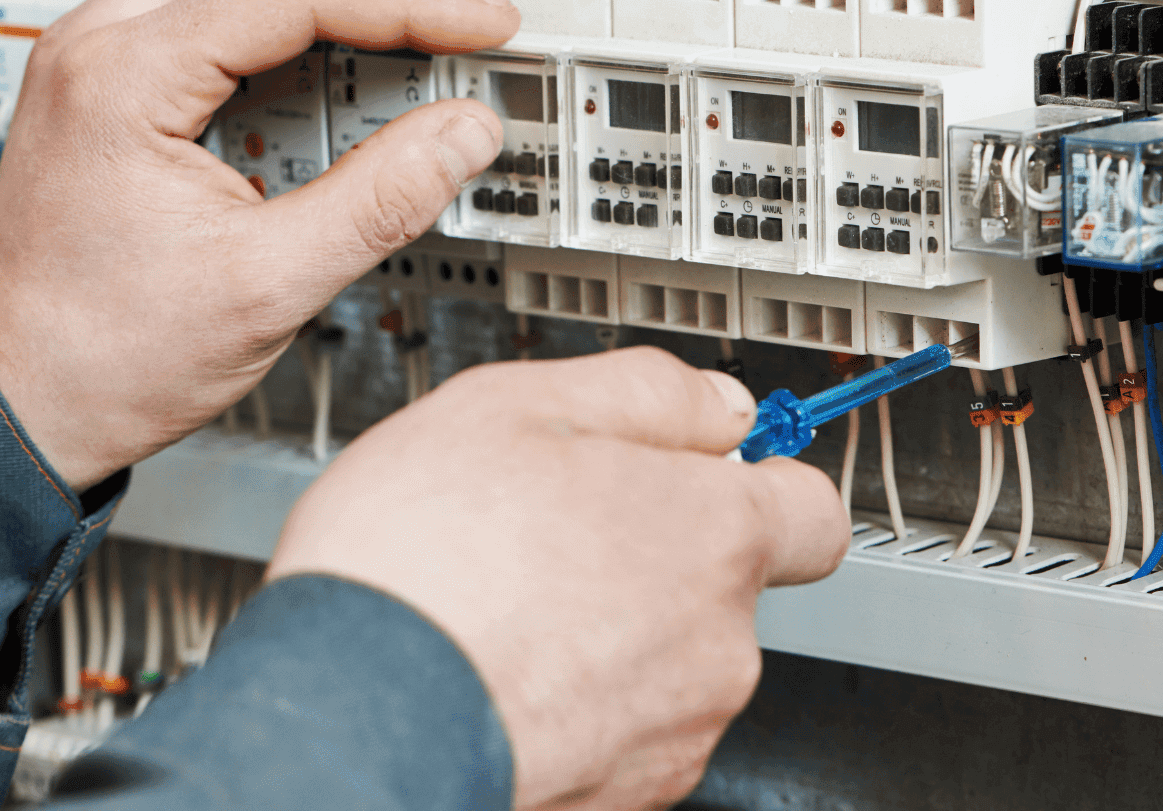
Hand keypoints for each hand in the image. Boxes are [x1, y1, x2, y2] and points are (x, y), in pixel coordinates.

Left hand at [0, 0, 519, 489]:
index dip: (408, 2)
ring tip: (377, 31)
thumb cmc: (105, 356)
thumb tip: (463, 135)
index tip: (479, 25)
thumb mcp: (271, 286)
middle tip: (426, 16)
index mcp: (124, 80)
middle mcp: (94, 47)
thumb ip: (381, 200)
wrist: (23, 403)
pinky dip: (266, 11)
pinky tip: (314, 72)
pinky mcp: (107, 86)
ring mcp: (93, 60)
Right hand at [267, 347, 849, 810]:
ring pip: (668, 658)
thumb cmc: (419, 568)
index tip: (712, 469)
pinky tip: (496, 667)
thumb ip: (644, 392)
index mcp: (713, 534)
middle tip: (554, 528)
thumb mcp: (517, 405)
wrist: (348, 722)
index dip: (762, 480)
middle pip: (724, 583)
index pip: (814, 508)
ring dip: (609, 628)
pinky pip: (619, 728)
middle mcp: (717, 643)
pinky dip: (573, 700)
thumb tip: (716, 405)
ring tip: (506, 602)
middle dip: (654, 552)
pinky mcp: (623, 795)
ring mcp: (674, 732)